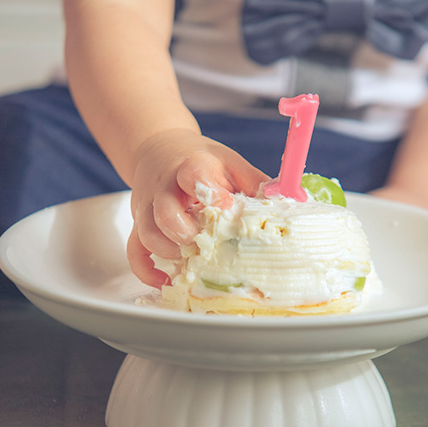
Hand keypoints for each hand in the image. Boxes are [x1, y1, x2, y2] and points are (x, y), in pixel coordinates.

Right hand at [127, 128, 267, 287]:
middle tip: (204, 243)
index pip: (193, 174)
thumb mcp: (230, 162)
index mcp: (191, 166)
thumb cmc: (200, 159)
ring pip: (147, 234)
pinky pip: (134, 250)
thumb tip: (294, 202)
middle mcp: (164, 186)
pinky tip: (165, 278)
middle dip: (185, 233)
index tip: (225, 207)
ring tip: (190, 259)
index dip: (209, 193)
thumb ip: (256, 182)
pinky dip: (146, 269)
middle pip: (164, 212)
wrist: (159, 148)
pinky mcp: (138, 222)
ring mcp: (147, 206)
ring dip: (168, 252)